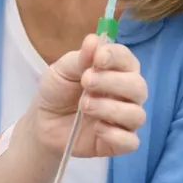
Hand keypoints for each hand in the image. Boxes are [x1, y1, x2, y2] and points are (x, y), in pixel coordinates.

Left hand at [34, 35, 146, 157]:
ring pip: (137, 115)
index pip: (128, 60)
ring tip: (85, 106)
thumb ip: (80, 58)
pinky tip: (97, 129)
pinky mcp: (118, 143)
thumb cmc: (57, 90)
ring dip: (111, 109)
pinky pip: (131, 142)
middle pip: (139, 87)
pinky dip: (116, 135)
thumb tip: (94, 39)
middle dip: (113, 83)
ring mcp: (124, 120)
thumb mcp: (62, 70)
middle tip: (86, 83)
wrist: (43, 121)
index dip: (116, 57)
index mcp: (116, 71)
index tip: (98, 59)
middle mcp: (126, 94)